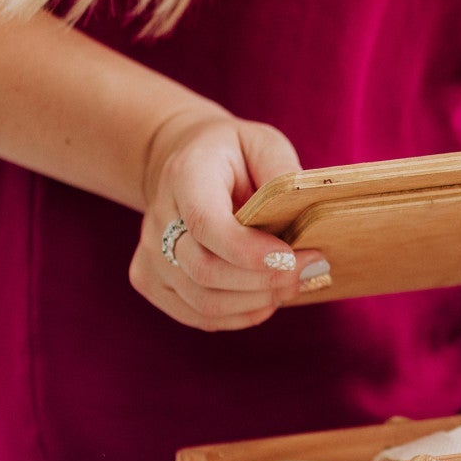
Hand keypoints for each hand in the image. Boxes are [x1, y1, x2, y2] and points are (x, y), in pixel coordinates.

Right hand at [130, 110, 322, 329]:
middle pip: (205, 270)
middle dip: (265, 280)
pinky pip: (196, 315)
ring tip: (293, 284)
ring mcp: (149, 254)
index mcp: (185, 176)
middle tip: (311, 269)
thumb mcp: (263, 144)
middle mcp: (158, 217)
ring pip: (202, 301)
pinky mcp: (151, 280)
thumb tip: (306, 211)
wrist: (183, 161)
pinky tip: (266, 299)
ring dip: (257, 302)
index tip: (291, 257)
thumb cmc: (232, 154)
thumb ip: (283, 173)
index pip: (205, 224)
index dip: (248, 251)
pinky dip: (239, 316)